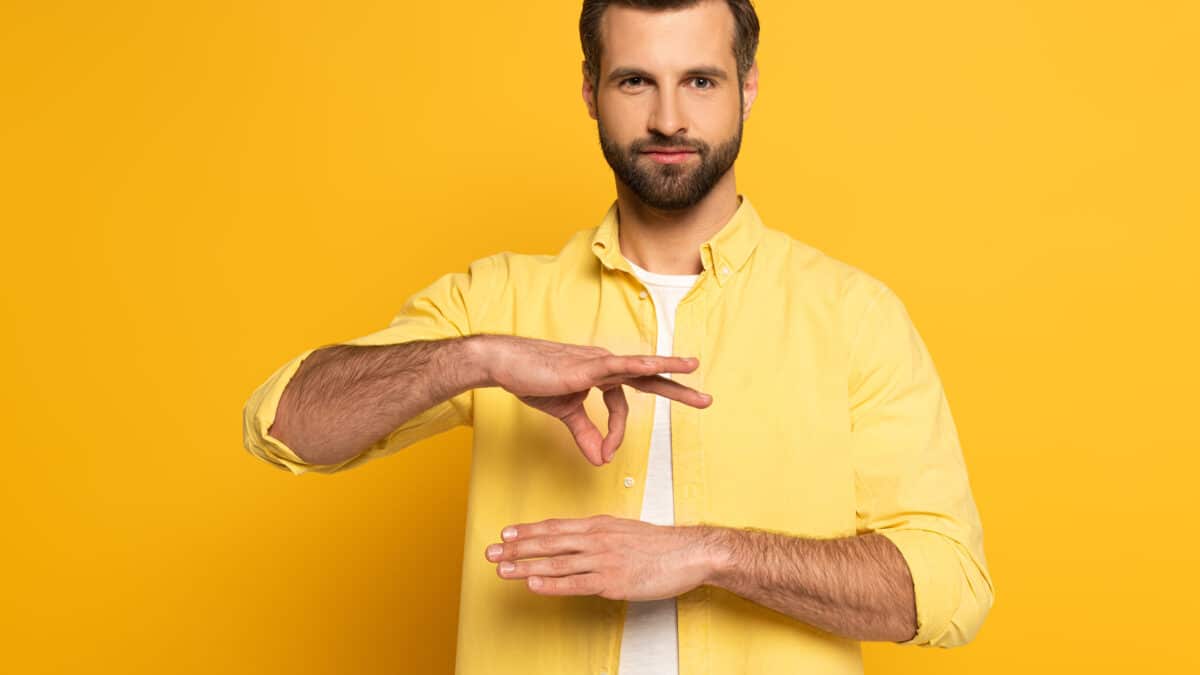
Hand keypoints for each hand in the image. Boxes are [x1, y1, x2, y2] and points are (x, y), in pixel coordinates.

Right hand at [479, 335, 712, 465]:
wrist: (505, 364)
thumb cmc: (533, 380)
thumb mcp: (564, 412)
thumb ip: (585, 433)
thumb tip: (601, 459)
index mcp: (601, 375)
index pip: (621, 404)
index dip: (616, 432)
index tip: (604, 453)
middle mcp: (605, 365)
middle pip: (648, 378)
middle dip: (678, 390)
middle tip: (706, 400)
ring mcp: (597, 363)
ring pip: (641, 367)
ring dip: (669, 369)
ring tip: (694, 369)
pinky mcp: (587, 366)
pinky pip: (620, 365)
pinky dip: (640, 366)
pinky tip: (656, 365)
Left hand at [482, 514, 718, 600]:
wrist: (689, 553)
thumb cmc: (659, 544)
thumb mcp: (622, 530)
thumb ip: (597, 535)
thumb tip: (575, 541)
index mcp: (598, 525)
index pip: (554, 527)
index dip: (527, 531)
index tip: (505, 533)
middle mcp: (596, 539)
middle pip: (548, 543)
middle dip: (516, 548)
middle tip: (490, 552)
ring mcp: (603, 560)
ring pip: (556, 563)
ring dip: (525, 567)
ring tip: (503, 570)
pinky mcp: (612, 582)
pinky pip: (575, 584)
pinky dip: (552, 584)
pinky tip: (534, 585)